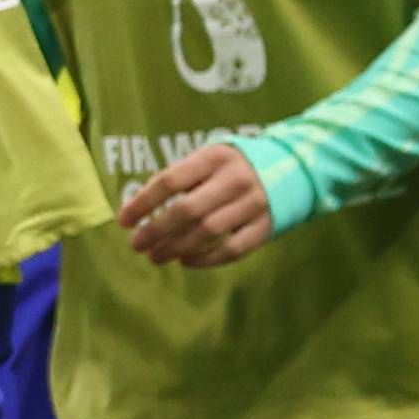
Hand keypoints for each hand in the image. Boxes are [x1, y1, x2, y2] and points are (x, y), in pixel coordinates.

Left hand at [122, 141, 272, 267]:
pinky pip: (232, 250)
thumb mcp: (211, 159)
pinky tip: (186, 261)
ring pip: (208, 233)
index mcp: (215, 158)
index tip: (123, 221)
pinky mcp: (266, 227)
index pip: (170, 181)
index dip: (142, 203)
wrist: (295, 169)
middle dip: (156, 231)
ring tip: (156, 256)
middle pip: (187, 210)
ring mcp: (253, 205)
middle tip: (137, 245)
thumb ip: (181, 177)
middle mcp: (235, 180)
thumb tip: (140, 206)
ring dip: (176, 247)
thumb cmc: (237, 166)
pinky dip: (206, 259)